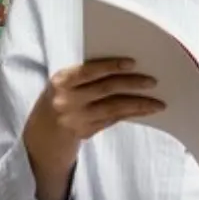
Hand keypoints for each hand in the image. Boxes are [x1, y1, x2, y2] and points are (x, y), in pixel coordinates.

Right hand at [23, 58, 162, 199]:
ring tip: (158, 102)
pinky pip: (112, 120)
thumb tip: (123, 68)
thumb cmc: (58, 101)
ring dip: (138, 104)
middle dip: (132, 84)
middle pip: (106, 88)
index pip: (90, 70)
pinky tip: (144, 110)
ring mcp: (75, 118)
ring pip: (113, 107)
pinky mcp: (85, 132)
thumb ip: (85, 76)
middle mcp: (67, 100)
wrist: (40, 135)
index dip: (112, 66)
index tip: (133, 63)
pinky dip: (129, 114)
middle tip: (153, 81)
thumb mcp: (64, 85)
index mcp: (61, 80)